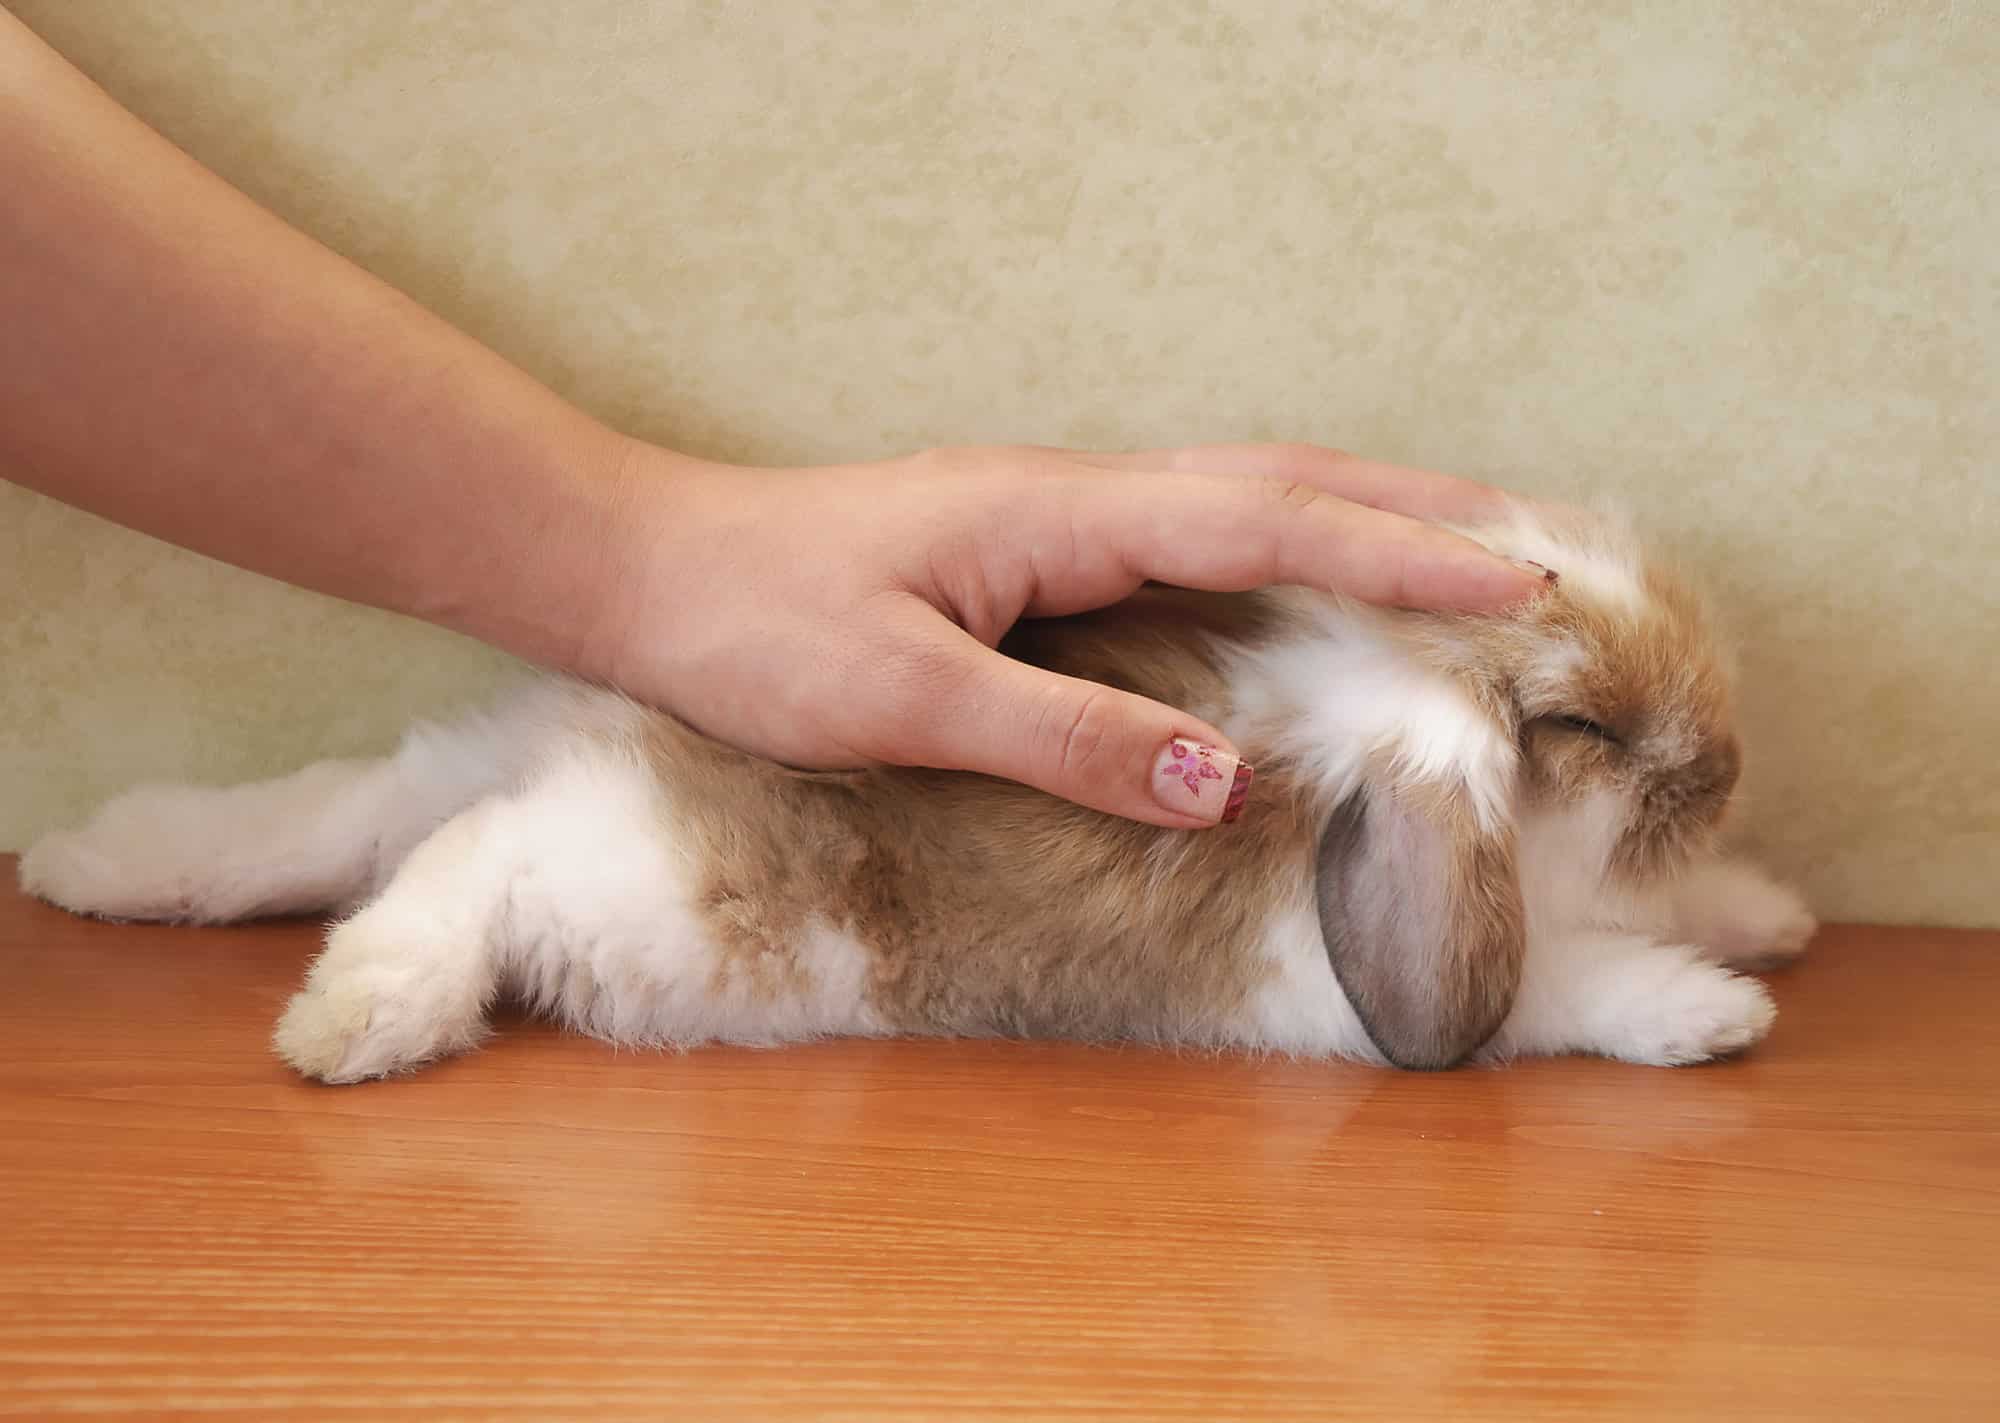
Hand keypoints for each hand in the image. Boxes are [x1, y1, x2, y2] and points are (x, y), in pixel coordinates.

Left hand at [577, 441, 1545, 827]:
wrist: (646, 572)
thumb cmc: (756, 628)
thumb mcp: (905, 699)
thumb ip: (1067, 737)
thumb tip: (1225, 782)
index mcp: (1061, 515)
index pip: (1265, 523)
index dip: (1395, 555)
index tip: (1518, 578)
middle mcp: (1071, 495)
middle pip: (1275, 480)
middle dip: (1409, 509)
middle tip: (1532, 535)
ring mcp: (1048, 513)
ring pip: (1233, 493)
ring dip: (1349, 511)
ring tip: (1450, 540)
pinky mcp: (1023, 548)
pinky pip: (1181, 531)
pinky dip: (1268, 541)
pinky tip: (1288, 574)